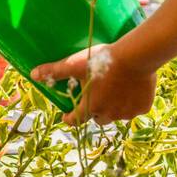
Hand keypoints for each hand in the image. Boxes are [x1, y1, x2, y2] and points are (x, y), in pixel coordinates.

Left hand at [32, 43, 155, 126]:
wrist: (135, 57)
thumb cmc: (102, 60)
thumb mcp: (75, 64)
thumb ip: (54, 71)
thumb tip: (33, 74)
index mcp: (91, 106)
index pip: (76, 120)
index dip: (70, 118)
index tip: (66, 116)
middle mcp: (109, 114)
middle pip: (98, 118)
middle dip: (94, 111)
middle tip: (93, 98)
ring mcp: (127, 113)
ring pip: (117, 115)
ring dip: (113, 107)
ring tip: (113, 91)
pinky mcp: (143, 107)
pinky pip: (134, 109)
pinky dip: (130, 102)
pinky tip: (130, 89)